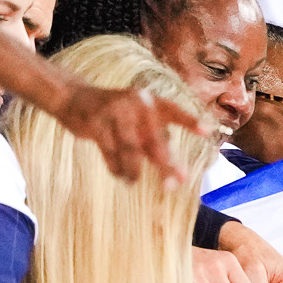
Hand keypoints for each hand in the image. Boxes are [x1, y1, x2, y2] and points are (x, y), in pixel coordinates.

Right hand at [57, 81, 207, 186]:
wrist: (75, 98)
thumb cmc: (115, 115)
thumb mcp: (137, 122)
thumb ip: (154, 142)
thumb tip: (176, 173)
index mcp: (149, 100)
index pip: (173, 111)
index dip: (189, 121)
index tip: (207, 132)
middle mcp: (135, 102)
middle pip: (154, 138)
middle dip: (165, 164)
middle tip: (173, 184)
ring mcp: (115, 110)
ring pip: (131, 148)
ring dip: (133, 169)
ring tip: (132, 181)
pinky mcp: (96, 122)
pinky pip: (110, 151)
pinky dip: (116, 167)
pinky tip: (120, 175)